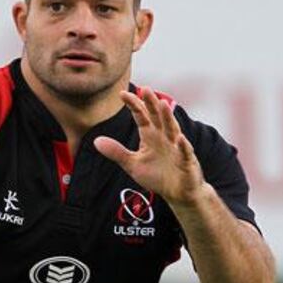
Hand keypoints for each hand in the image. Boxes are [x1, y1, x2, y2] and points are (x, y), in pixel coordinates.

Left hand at [93, 88, 205, 206]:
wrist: (178, 193)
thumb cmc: (157, 176)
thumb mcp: (132, 164)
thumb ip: (116, 152)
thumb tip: (95, 141)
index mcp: (150, 135)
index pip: (141, 116)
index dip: (133, 105)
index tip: (122, 94)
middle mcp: (164, 137)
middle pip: (157, 117)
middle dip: (152, 104)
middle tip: (145, 89)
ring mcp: (177, 147)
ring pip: (172, 129)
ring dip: (168, 118)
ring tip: (163, 104)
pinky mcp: (187, 161)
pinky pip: (185, 152)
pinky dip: (183, 146)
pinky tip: (180, 139)